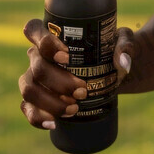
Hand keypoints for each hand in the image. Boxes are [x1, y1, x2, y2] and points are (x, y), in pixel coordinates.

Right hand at [19, 20, 134, 130]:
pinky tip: (54, 123)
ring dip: (50, 102)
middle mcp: (38, 55)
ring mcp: (35, 78)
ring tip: (74, 109)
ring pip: (28, 89)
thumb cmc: (113, 51)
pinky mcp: (37, 99)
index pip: (33, 30)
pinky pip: (28, 109)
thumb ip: (126, 45)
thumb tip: (123, 62)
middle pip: (36, 67)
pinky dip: (38, 117)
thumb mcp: (123, 42)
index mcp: (53, 35)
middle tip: (82, 91)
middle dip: (58, 82)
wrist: (115, 74)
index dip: (44, 43)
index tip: (67, 57)